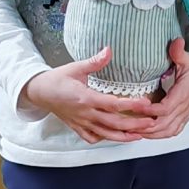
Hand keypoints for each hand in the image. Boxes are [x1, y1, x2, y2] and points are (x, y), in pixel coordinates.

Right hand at [23, 50, 156, 143]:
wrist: (37, 92)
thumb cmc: (56, 79)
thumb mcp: (75, 67)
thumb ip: (94, 62)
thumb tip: (109, 49)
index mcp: (85, 98)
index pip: (112, 104)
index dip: (130, 105)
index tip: (146, 104)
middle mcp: (84, 113)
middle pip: (113, 123)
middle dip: (133, 125)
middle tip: (151, 123)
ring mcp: (81, 122)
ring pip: (105, 134)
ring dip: (123, 136)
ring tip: (140, 136)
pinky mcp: (77, 127)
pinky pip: (92, 137)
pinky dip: (104, 139)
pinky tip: (115, 136)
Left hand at [142, 42, 188, 137]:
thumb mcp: (188, 58)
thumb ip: (179, 52)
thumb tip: (176, 41)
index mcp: (185, 93)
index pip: (166, 107)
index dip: (151, 110)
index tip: (137, 105)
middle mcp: (185, 107)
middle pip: (165, 124)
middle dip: (146, 126)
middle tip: (128, 123)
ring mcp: (185, 115)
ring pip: (168, 131)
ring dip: (151, 133)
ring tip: (135, 130)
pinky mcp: (184, 119)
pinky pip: (172, 132)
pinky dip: (159, 135)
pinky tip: (147, 133)